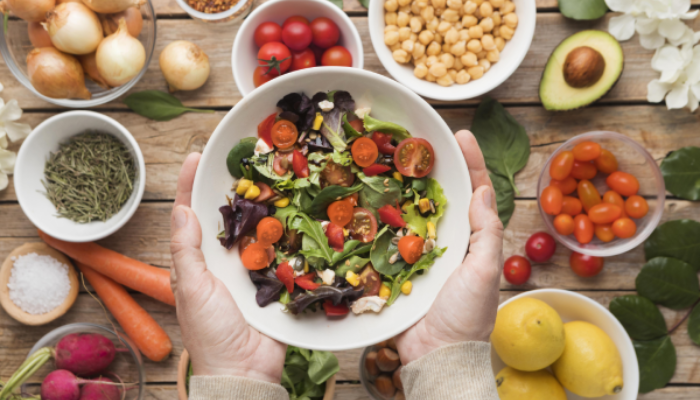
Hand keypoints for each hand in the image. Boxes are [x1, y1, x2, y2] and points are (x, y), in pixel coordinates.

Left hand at [170, 153, 286, 382]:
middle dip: (232, 186)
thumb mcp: (191, 288)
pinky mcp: (276, 278)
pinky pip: (282, 249)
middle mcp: (224, 259)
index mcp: (198, 260)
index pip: (190, 215)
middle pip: (227, 215)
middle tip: (244, 156)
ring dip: (264, 203)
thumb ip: (186, 250)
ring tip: (273, 173)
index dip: (190, 185)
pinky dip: (289, 230)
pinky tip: (297, 208)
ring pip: (257, 227)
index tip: (196, 157)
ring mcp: (252, 268)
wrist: (245, 370)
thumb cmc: (210, 332)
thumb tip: (181, 209)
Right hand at [396, 130, 503, 364]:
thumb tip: (482, 192)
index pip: (474, 192)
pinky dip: (376, 217)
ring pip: (409, 211)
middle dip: (430, 166)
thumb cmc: (466, 316)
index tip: (461, 135)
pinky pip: (385, 236)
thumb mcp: (483, 272)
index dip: (470, 162)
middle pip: (439, 195)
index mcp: (471, 239)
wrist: (435, 355)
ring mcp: (417, 253)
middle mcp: (445, 241)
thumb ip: (486, 233)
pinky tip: (364, 198)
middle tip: (415, 138)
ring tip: (388, 158)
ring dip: (400, 186)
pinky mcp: (394, 266)